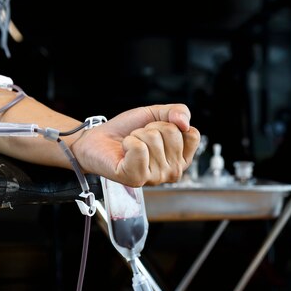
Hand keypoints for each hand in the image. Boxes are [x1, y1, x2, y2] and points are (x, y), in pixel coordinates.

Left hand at [70, 104, 200, 186]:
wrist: (99, 138)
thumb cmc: (127, 130)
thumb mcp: (156, 114)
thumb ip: (177, 111)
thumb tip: (185, 122)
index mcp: (182, 158)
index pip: (192, 134)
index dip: (171, 124)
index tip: (157, 130)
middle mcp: (173, 171)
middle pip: (172, 133)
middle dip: (152, 127)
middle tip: (141, 137)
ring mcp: (156, 178)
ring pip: (154, 139)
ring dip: (137, 135)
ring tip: (131, 144)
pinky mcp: (137, 179)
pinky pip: (139, 148)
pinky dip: (128, 142)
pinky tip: (125, 151)